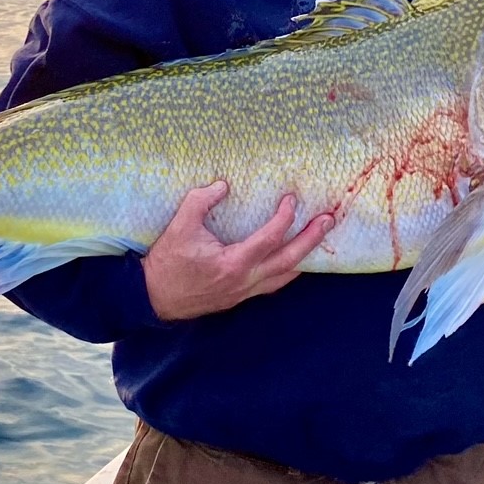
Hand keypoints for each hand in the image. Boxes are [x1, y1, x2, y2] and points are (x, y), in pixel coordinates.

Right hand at [142, 181, 333, 319]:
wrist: (154, 298)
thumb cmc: (167, 262)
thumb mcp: (180, 226)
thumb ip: (201, 201)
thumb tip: (223, 185)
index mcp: (234, 263)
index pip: (270, 238)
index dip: (285, 218)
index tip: (292, 199)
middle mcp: (246, 280)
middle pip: (290, 261)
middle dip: (312, 239)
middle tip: (329, 220)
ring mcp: (244, 292)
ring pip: (285, 277)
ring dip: (305, 257)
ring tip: (320, 239)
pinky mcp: (240, 297)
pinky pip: (272, 285)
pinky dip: (288, 272)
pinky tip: (294, 261)